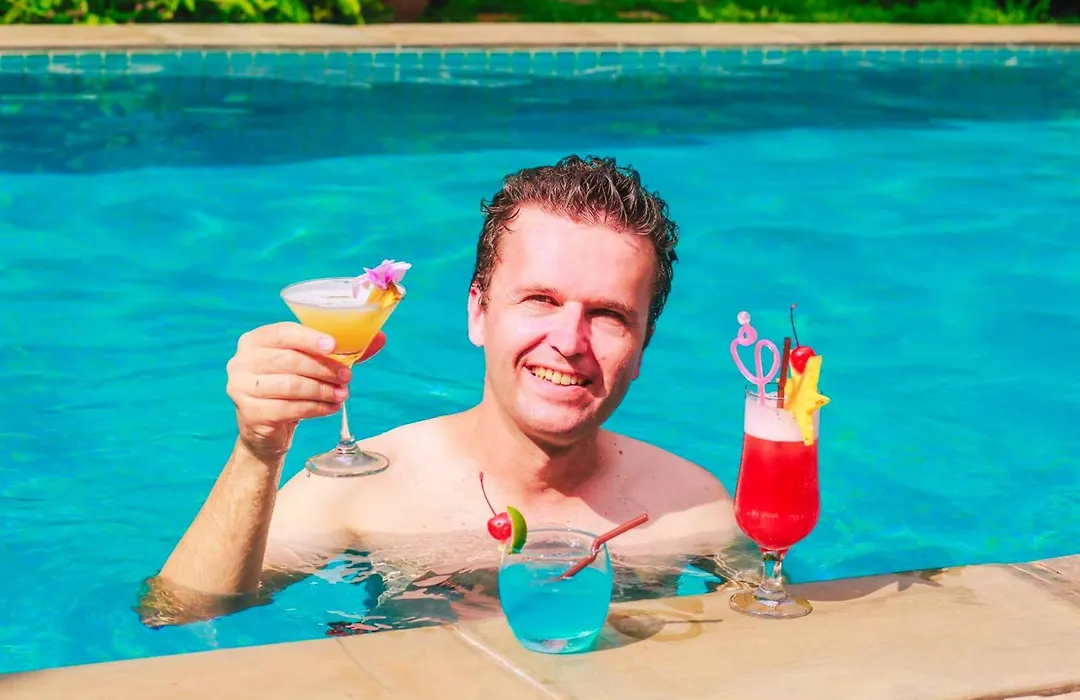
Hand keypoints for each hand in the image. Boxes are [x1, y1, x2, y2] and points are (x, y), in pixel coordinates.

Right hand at [225, 322, 385, 460]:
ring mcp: (241, 387)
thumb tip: (380, 338)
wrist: (267, 427)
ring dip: (322, 390)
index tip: (334, 346)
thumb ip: (339, 351)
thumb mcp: (310, 365)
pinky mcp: (249, 412)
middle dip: (324, 368)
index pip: (283, 332)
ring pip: (291, 385)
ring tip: (343, 394)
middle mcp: (241, 361)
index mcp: (255, 340)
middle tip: (348, 377)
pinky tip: (331, 408)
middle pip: (289, 360)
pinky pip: (288, 409)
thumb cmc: (291, 385)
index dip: (310, 338)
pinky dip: (315, 408)